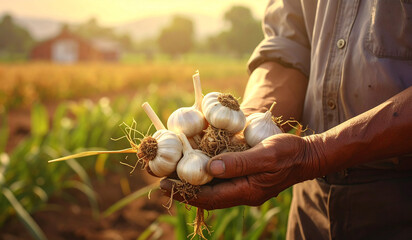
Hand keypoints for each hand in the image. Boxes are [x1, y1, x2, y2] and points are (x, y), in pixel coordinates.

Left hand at [160, 133, 323, 209]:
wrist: (306, 156)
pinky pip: (220, 180)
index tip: (164, 185)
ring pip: (211, 189)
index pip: (208, 196)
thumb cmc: (289, 153)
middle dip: (182, 190)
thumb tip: (210, 168)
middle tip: (159, 182)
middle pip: (206, 196)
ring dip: (191, 184)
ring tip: (170, 175)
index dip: (184, 192)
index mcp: (245, 191)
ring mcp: (243, 187)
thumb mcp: (266, 155)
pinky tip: (195, 166)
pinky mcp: (245, 178)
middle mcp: (241, 192)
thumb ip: (240, 163)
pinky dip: (205, 176)